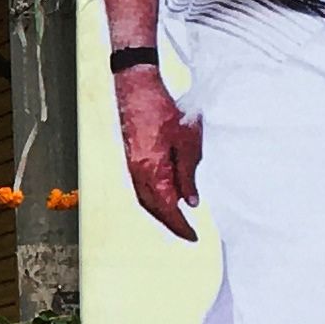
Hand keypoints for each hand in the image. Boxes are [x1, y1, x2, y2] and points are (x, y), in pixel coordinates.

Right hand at [113, 65, 202, 239]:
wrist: (136, 87)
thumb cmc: (162, 110)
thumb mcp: (186, 142)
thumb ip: (188, 174)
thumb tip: (191, 201)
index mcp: (152, 172)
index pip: (167, 209)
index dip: (181, 226)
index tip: (194, 236)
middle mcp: (137, 174)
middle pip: (153, 209)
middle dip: (170, 223)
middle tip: (187, 232)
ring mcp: (131, 166)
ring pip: (145, 199)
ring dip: (161, 211)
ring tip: (178, 218)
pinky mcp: (130, 159)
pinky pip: (141, 187)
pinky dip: (154, 198)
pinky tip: (165, 195)